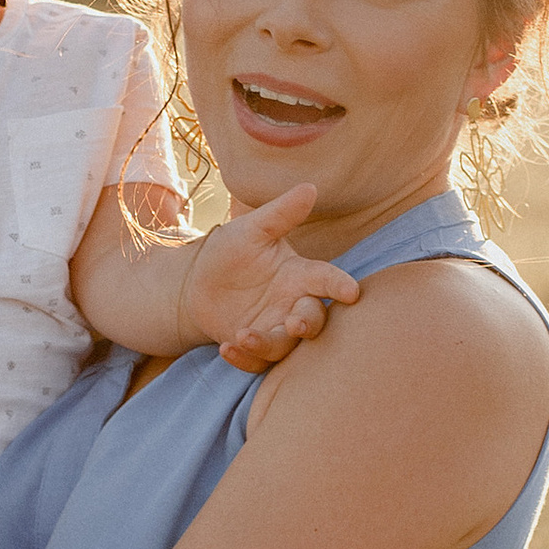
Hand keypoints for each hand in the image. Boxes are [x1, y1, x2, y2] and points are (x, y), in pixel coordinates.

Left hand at [178, 183, 361, 373]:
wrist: (196, 283)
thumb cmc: (230, 251)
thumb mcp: (251, 230)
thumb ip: (281, 214)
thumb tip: (310, 187)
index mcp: (299, 275)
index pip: (326, 280)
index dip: (339, 285)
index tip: (352, 292)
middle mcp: (292, 304)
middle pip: (313, 320)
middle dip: (307, 323)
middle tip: (293, 323)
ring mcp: (275, 328)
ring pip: (286, 346)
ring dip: (269, 344)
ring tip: (243, 335)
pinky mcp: (255, 348)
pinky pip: (258, 362)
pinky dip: (245, 359)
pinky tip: (227, 348)